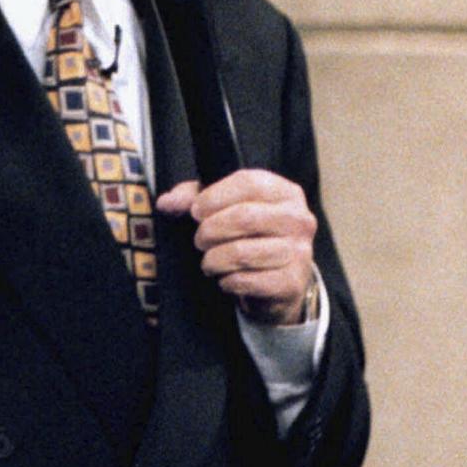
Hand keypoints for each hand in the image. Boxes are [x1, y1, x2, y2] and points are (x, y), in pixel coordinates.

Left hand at [156, 170, 316, 324]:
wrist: (278, 283)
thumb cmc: (251, 237)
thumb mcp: (224, 208)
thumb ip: (194, 198)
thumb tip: (166, 202)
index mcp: (285, 192)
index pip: (249, 183)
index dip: (215, 197)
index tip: (196, 211)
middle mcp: (298, 219)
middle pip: (244, 217)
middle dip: (210, 230)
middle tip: (199, 240)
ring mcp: (299, 252)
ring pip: (243, 252)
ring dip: (215, 259)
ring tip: (210, 261)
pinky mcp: (293, 282)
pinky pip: (249, 280)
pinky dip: (228, 281)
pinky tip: (227, 278)